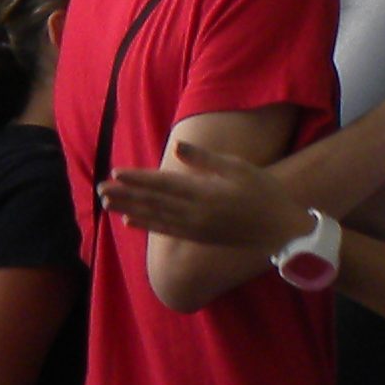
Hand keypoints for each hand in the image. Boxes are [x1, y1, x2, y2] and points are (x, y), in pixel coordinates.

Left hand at [100, 138, 311, 250]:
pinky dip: (147, 226)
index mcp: (205, 193)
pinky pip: (168, 232)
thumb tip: (177, 146)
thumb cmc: (264, 193)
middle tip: (99, 189)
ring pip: (156, 218)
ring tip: (106, 203)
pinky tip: (129, 221)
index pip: (163, 184)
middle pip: (153, 202)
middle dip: (125, 195)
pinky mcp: (200, 238)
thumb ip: (205, 160)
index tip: (115, 173)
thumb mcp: (239, 168)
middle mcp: (196, 213)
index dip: (138, 179)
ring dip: (129, 209)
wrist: (285, 230)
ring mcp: (197, 228)